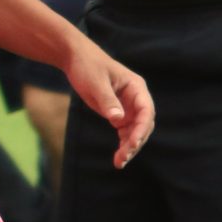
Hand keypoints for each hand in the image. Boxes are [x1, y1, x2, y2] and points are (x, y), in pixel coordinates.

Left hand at [65, 41, 151, 167]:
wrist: (75, 58)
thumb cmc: (87, 66)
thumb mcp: (95, 82)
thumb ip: (107, 100)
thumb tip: (117, 120)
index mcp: (136, 87)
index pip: (146, 111)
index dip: (141, 129)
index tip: (132, 144)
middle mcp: (136, 98)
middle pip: (143, 124)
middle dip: (135, 142)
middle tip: (123, 158)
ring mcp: (128, 106)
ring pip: (135, 131)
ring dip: (130, 147)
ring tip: (120, 163)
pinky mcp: (118, 112)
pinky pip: (125, 132)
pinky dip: (123, 144)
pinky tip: (119, 158)